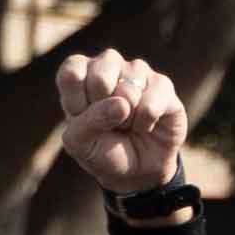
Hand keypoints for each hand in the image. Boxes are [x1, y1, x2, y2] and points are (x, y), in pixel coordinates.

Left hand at [55, 48, 189, 194]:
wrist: (137, 169)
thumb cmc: (102, 150)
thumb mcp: (80, 144)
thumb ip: (88, 121)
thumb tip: (123, 103)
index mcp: (81, 72)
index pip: (71, 73)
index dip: (76, 102)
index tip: (81, 117)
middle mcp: (108, 65)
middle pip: (99, 78)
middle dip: (102, 111)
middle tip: (107, 122)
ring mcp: (137, 72)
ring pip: (128, 91)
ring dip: (126, 120)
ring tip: (126, 123)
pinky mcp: (163, 85)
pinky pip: (151, 103)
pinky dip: (145, 124)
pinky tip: (145, 124)